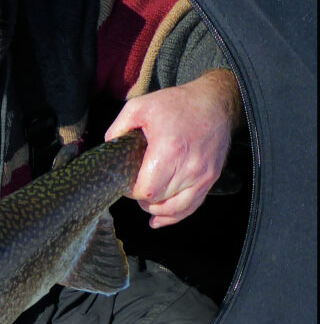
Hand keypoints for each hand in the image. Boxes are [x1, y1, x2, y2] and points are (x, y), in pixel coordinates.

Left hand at [105, 68, 241, 227]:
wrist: (214, 103)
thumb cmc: (176, 104)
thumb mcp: (139, 107)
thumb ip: (118, 128)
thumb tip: (108, 147)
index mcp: (169, 151)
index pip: (146, 190)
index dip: (131, 192)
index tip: (125, 182)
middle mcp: (189, 168)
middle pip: (159, 201)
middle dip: (142, 199)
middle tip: (134, 187)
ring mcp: (202, 176)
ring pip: (176, 209)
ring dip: (157, 210)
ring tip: (146, 202)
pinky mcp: (211, 179)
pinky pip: (192, 207)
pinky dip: (175, 216)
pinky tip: (159, 219)